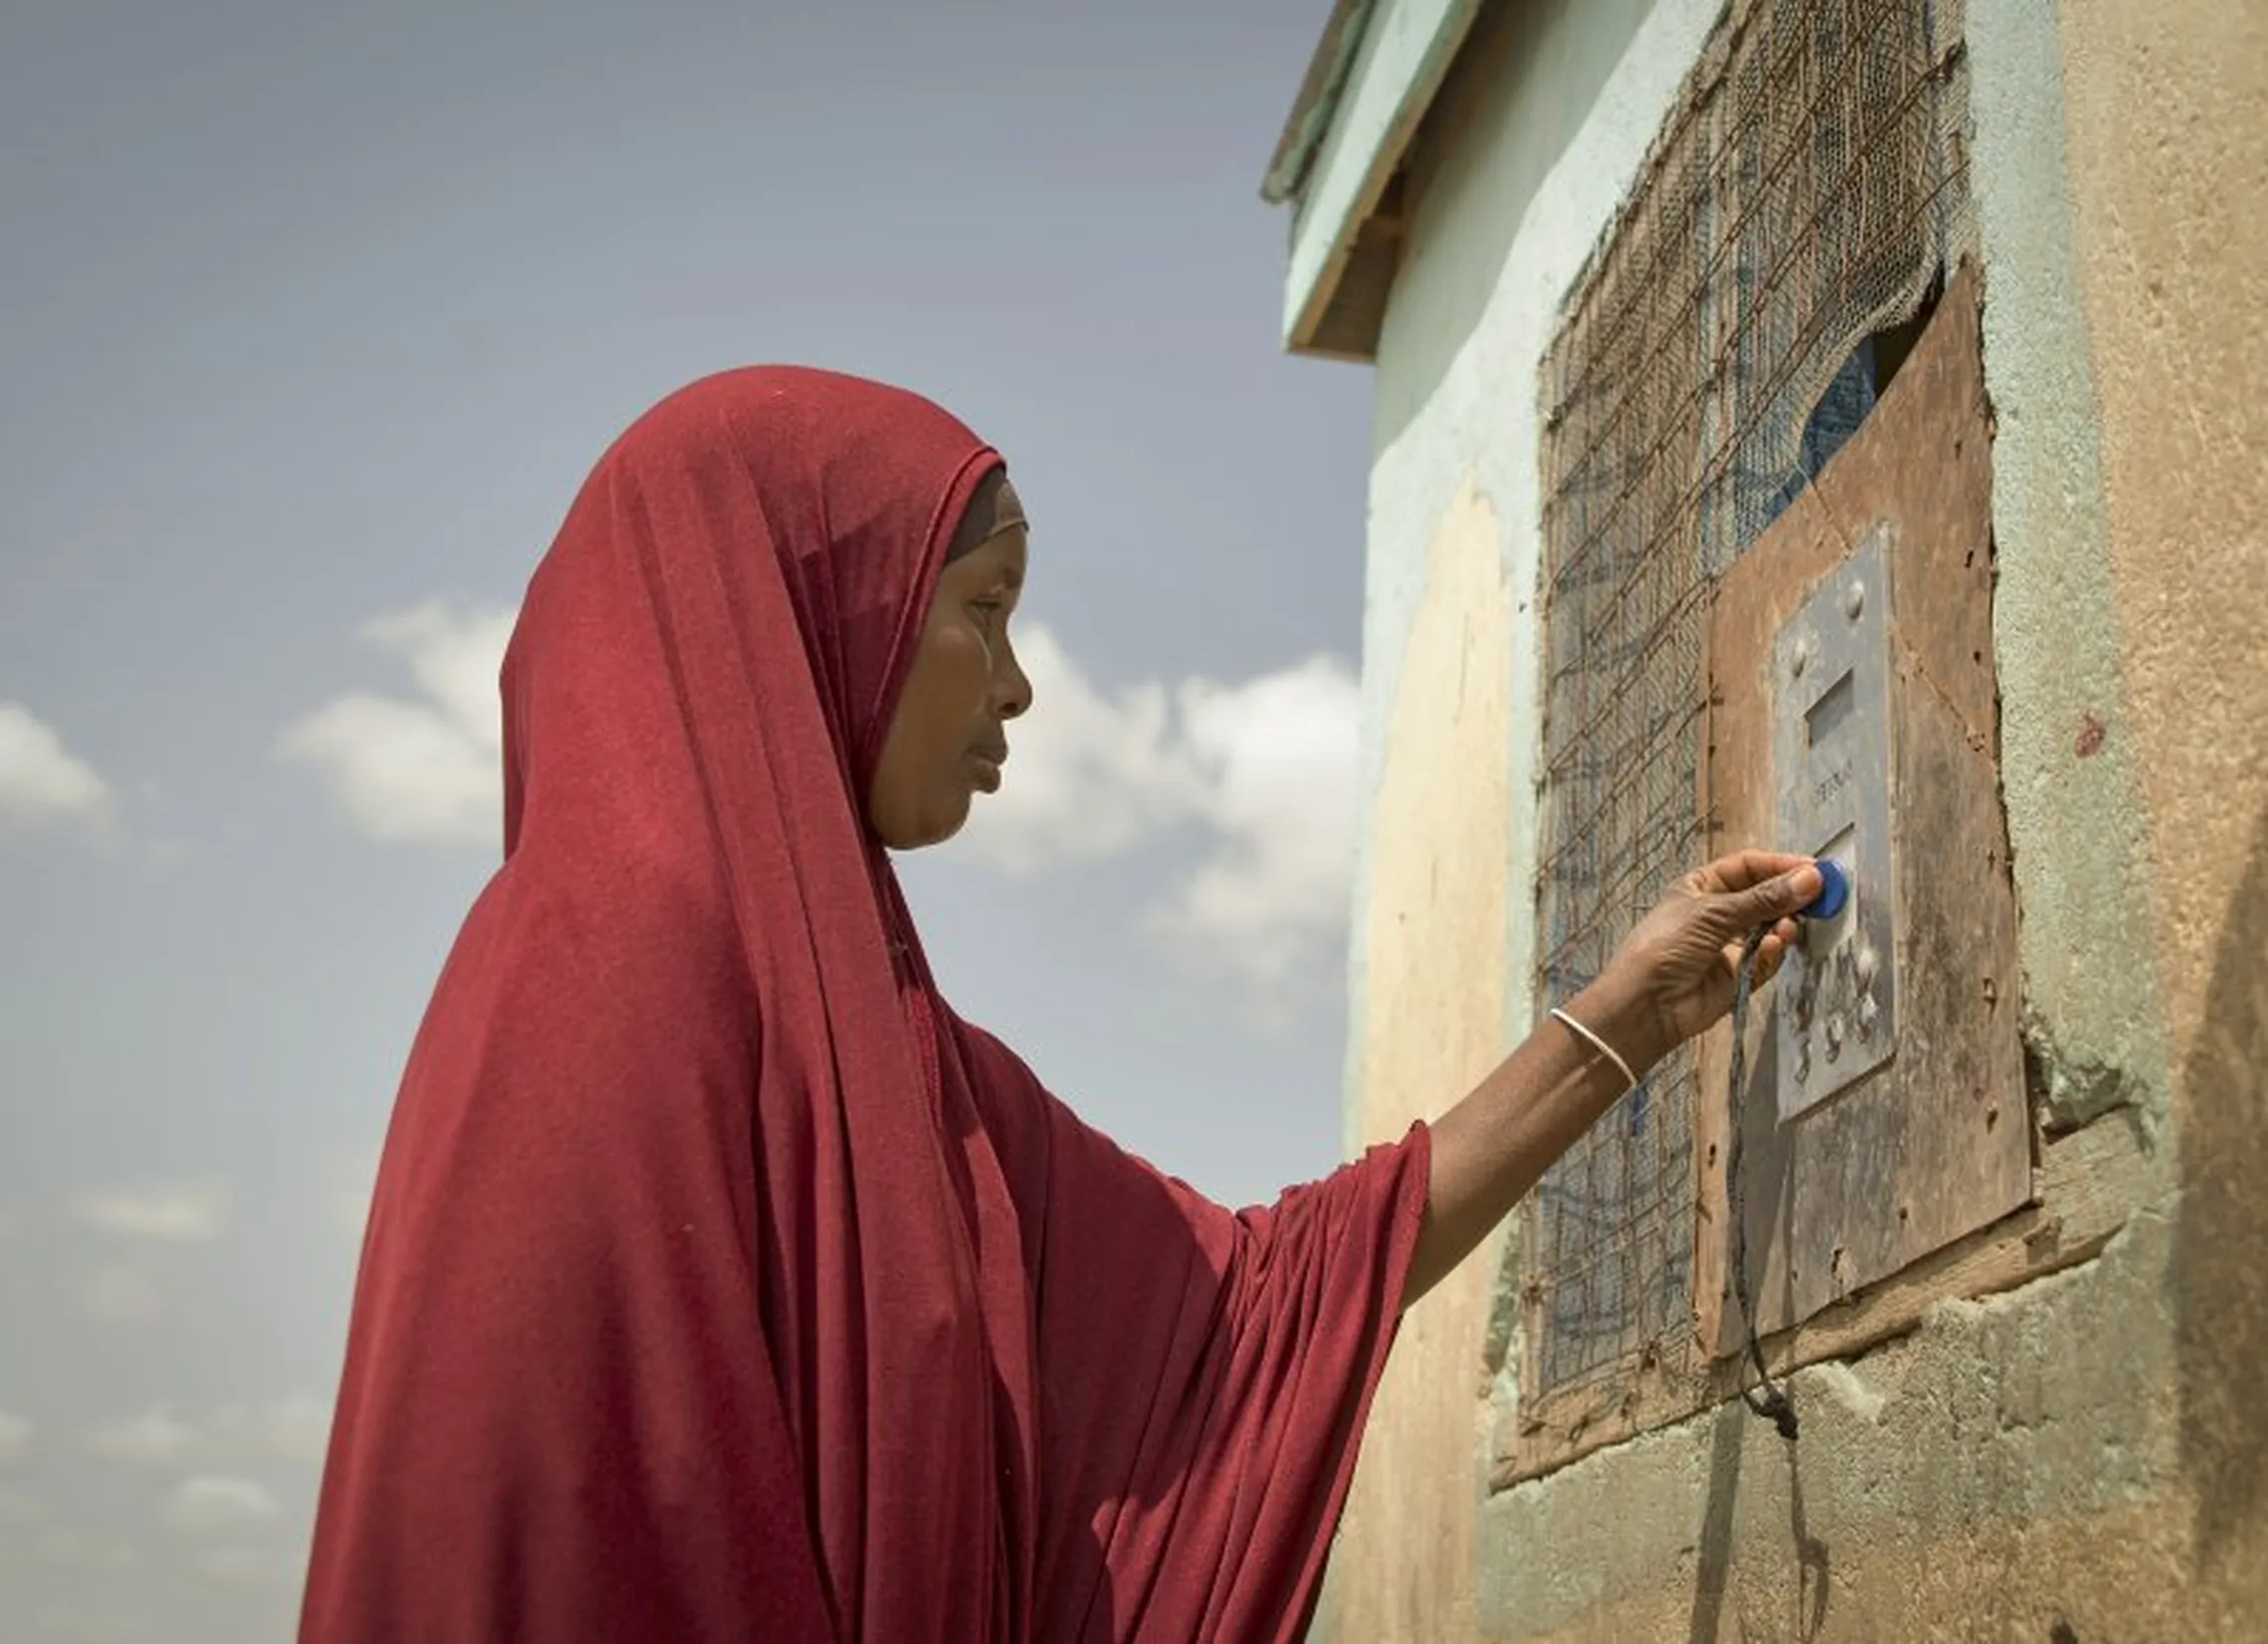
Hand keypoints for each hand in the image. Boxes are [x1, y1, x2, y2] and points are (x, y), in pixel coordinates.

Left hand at [1569, 850, 1822, 1075]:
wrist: (1647, 1005)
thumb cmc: (1664, 947)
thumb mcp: (1713, 912)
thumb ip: (1765, 898)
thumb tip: (1811, 878)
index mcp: (1702, 887)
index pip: (1749, 867)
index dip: (1780, 866)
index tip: (1814, 870)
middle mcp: (1717, 913)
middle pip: (1765, 897)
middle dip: (1790, 897)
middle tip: (1820, 896)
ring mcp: (1729, 945)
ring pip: (1771, 929)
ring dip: (1783, 926)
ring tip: (1790, 926)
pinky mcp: (1739, 974)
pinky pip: (1767, 958)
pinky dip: (1772, 952)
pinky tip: (1773, 947)